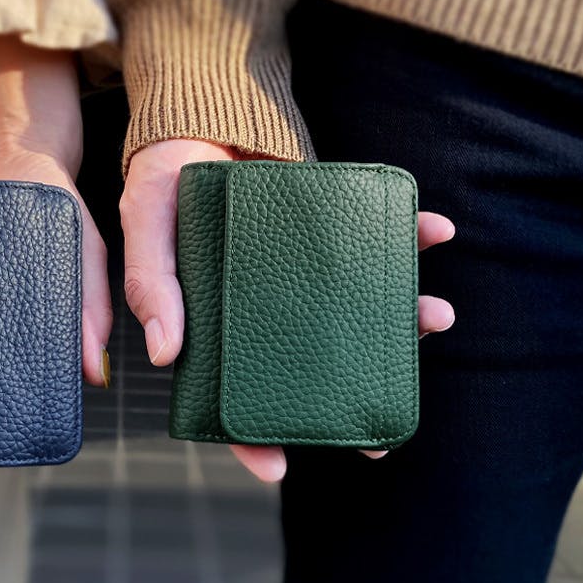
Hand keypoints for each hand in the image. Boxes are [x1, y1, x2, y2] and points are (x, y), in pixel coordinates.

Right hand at [120, 139, 455, 481]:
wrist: (202, 111)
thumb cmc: (163, 175)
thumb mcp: (146, 223)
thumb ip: (152, 282)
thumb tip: (166, 354)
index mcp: (218, 319)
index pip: (233, 390)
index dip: (249, 435)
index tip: (277, 470)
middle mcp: (269, 305)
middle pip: (312, 363)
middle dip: (353, 392)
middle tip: (383, 433)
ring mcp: (306, 270)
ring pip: (356, 308)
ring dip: (403, 317)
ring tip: (435, 316)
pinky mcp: (332, 227)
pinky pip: (374, 238)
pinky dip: (410, 234)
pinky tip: (437, 230)